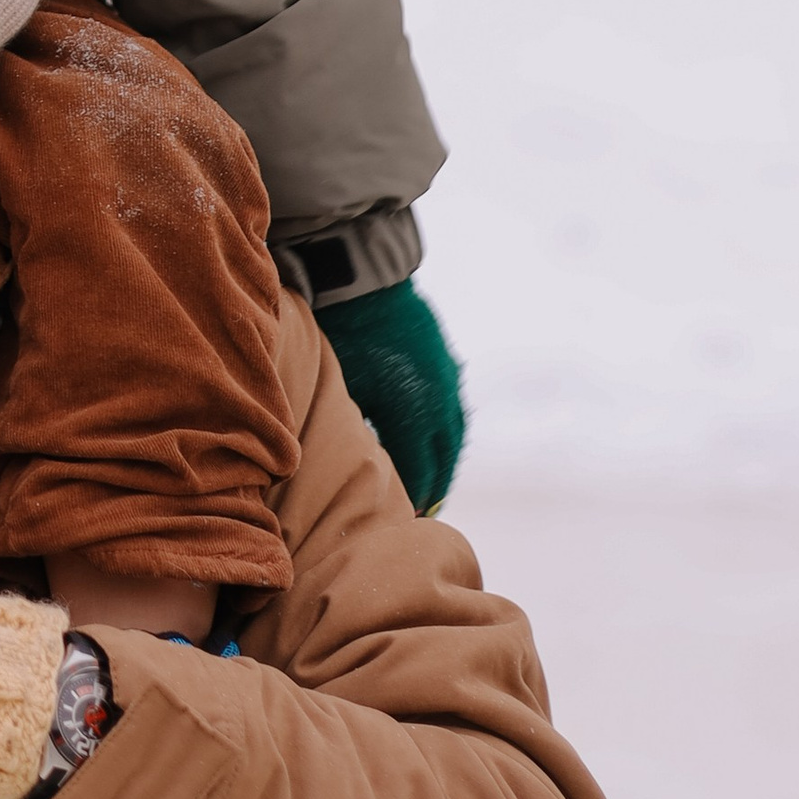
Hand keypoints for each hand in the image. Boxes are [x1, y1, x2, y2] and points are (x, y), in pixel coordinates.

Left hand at [319, 279, 465, 512]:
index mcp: (413, 417)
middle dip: (435, 485)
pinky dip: (447, 430)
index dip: (414, 497)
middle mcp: (439, 404)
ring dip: (445, 459)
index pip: (420, 472)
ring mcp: (448, 381)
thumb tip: (356, 463)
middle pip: (445, 460)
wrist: (362, 282)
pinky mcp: (447, 362)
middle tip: (423, 508)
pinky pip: (455, 409)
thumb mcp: (344, 390)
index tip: (406, 517)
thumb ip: (355, 429)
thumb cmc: (343, 339)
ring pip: (455, 435)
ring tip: (433, 478)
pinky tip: (434, 437)